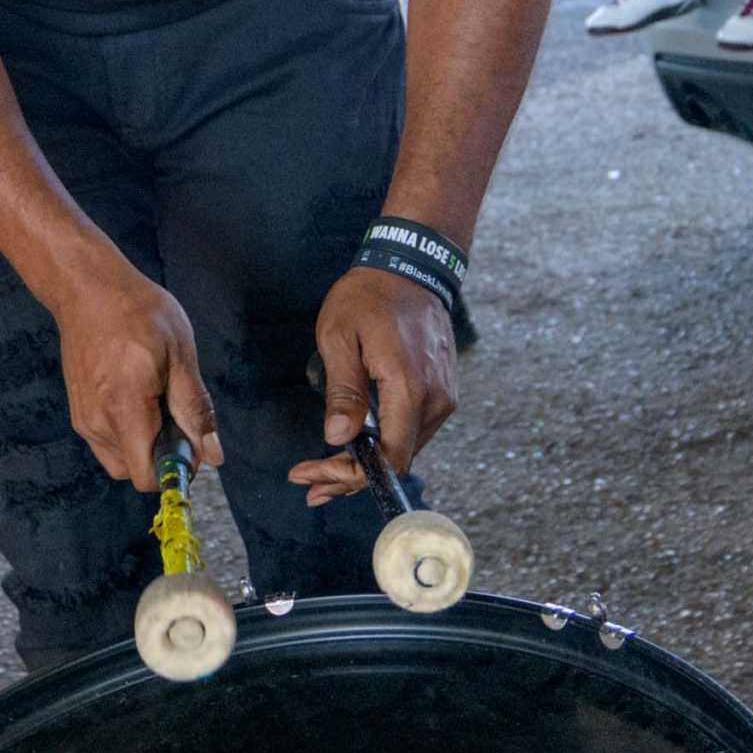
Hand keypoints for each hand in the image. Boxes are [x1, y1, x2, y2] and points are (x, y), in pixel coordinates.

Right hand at [44, 260, 220, 492]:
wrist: (87, 288)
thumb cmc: (137, 312)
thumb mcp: (180, 353)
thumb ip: (195, 408)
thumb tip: (213, 455)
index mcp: (125, 408)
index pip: (148, 475)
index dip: (176, 468)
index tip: (190, 441)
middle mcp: (97, 421)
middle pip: (134, 473)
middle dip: (160, 457)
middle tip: (175, 415)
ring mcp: (83, 418)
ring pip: (119, 459)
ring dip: (142, 446)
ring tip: (155, 400)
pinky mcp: (78, 410)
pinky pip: (106, 442)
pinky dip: (126, 434)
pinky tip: (137, 396)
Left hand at [290, 268, 457, 504]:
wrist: (411, 267)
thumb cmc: (369, 297)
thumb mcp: (340, 337)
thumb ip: (343, 391)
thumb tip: (338, 439)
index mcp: (409, 388)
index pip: (388, 458)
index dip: (350, 477)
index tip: (310, 476)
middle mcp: (435, 400)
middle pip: (396, 461)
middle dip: (350, 478)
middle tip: (309, 485)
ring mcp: (444, 397)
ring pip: (405, 449)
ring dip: (366, 464)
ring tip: (323, 473)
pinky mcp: (442, 391)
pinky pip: (412, 430)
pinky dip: (384, 444)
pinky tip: (356, 448)